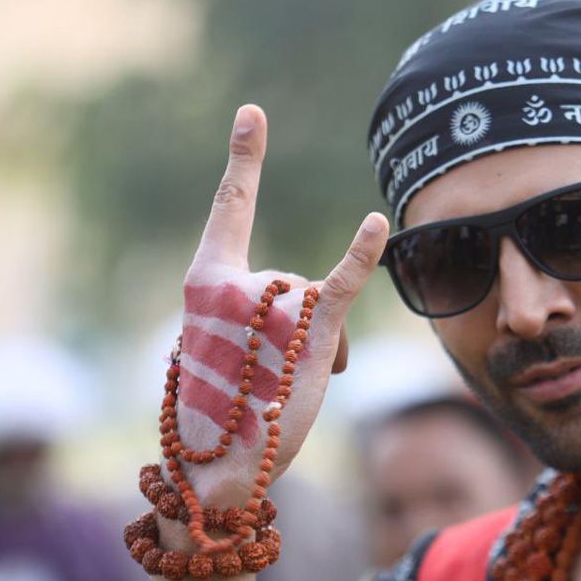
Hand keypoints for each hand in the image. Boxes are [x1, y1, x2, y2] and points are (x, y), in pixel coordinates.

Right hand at [164, 104, 387, 517]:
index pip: (228, 208)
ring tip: (290, 384)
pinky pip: (344, 282)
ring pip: (320, 303)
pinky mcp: (312, 328)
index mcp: (204, 280)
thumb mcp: (223, 345)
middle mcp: (235, 283)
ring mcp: (272, 304)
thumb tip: (314, 305)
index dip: (244, 160)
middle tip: (270, 376)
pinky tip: (376, 223)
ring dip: (320, 346)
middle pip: (293, 280)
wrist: (219, 465)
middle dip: (299, 326)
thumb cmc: (222, 405)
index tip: (254, 114)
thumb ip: (256, 309)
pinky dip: (364, 253)